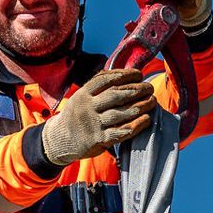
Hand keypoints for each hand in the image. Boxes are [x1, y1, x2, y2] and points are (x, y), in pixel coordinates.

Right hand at [40, 68, 154, 163]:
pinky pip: (119, 132)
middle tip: (149, 88)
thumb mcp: (81, 96)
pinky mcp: (98, 140)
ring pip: (119, 113)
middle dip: (136, 90)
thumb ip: (98, 85)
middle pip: (115, 95)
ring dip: (139, 106)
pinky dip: (135, 126)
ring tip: (152, 101)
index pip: (105, 80)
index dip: (124, 75)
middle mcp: (87, 108)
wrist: (60, 140)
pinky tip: (147, 119)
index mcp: (83, 94)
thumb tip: (124, 73)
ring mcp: (92, 124)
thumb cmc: (78, 114)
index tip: (139, 74)